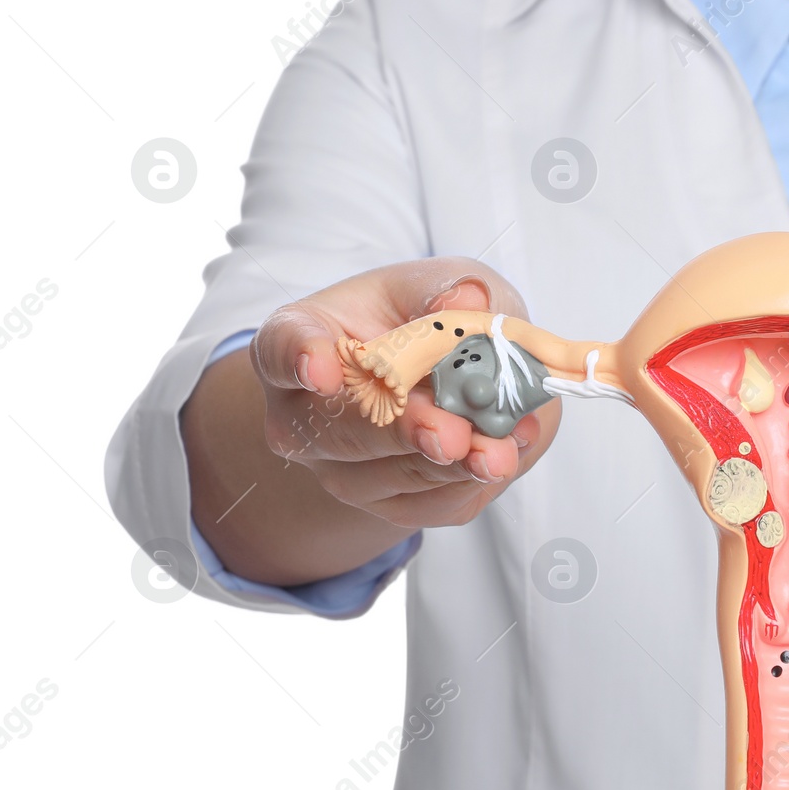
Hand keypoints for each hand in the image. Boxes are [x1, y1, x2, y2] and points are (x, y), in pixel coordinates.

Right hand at [252, 258, 560, 529]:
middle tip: (449, 433)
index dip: (299, 357)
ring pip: (386, 477)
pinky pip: (428, 503)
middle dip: (401, 432)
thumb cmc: (427, 319)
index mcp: (303, 339)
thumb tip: (468, 297)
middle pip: (336, 430)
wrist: (451, 377)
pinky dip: (471, 483)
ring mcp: (340, 465)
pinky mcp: (390, 502)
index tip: (321, 368)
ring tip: (499, 450)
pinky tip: (507, 454)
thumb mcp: (437, 285)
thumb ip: (446, 289)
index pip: (282, 348)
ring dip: (447, 467)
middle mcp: (305, 412)